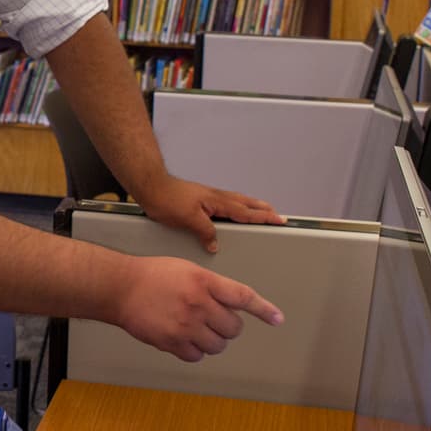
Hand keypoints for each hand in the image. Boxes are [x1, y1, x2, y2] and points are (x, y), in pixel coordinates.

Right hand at [109, 255, 283, 361]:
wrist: (120, 287)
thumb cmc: (152, 275)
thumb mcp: (187, 269)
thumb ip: (211, 286)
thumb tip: (232, 306)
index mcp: (204, 281)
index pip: (242, 297)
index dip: (263, 309)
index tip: (277, 319)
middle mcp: (198, 303)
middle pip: (233, 328)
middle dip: (227, 326)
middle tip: (212, 319)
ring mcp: (185, 325)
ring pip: (218, 345)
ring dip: (212, 340)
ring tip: (195, 329)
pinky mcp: (172, 342)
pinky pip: (197, 356)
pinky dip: (194, 351)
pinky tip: (183, 338)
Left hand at [135, 175, 283, 252]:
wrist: (151, 186)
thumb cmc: (166, 200)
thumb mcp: (187, 220)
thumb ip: (205, 231)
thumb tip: (215, 244)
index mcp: (217, 202)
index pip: (246, 212)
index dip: (263, 217)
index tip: (279, 219)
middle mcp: (216, 197)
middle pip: (246, 204)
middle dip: (262, 209)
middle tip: (276, 215)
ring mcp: (209, 196)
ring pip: (236, 202)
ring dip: (250, 207)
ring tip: (260, 212)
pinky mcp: (200, 198)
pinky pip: (225, 203)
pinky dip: (236, 206)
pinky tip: (230, 212)